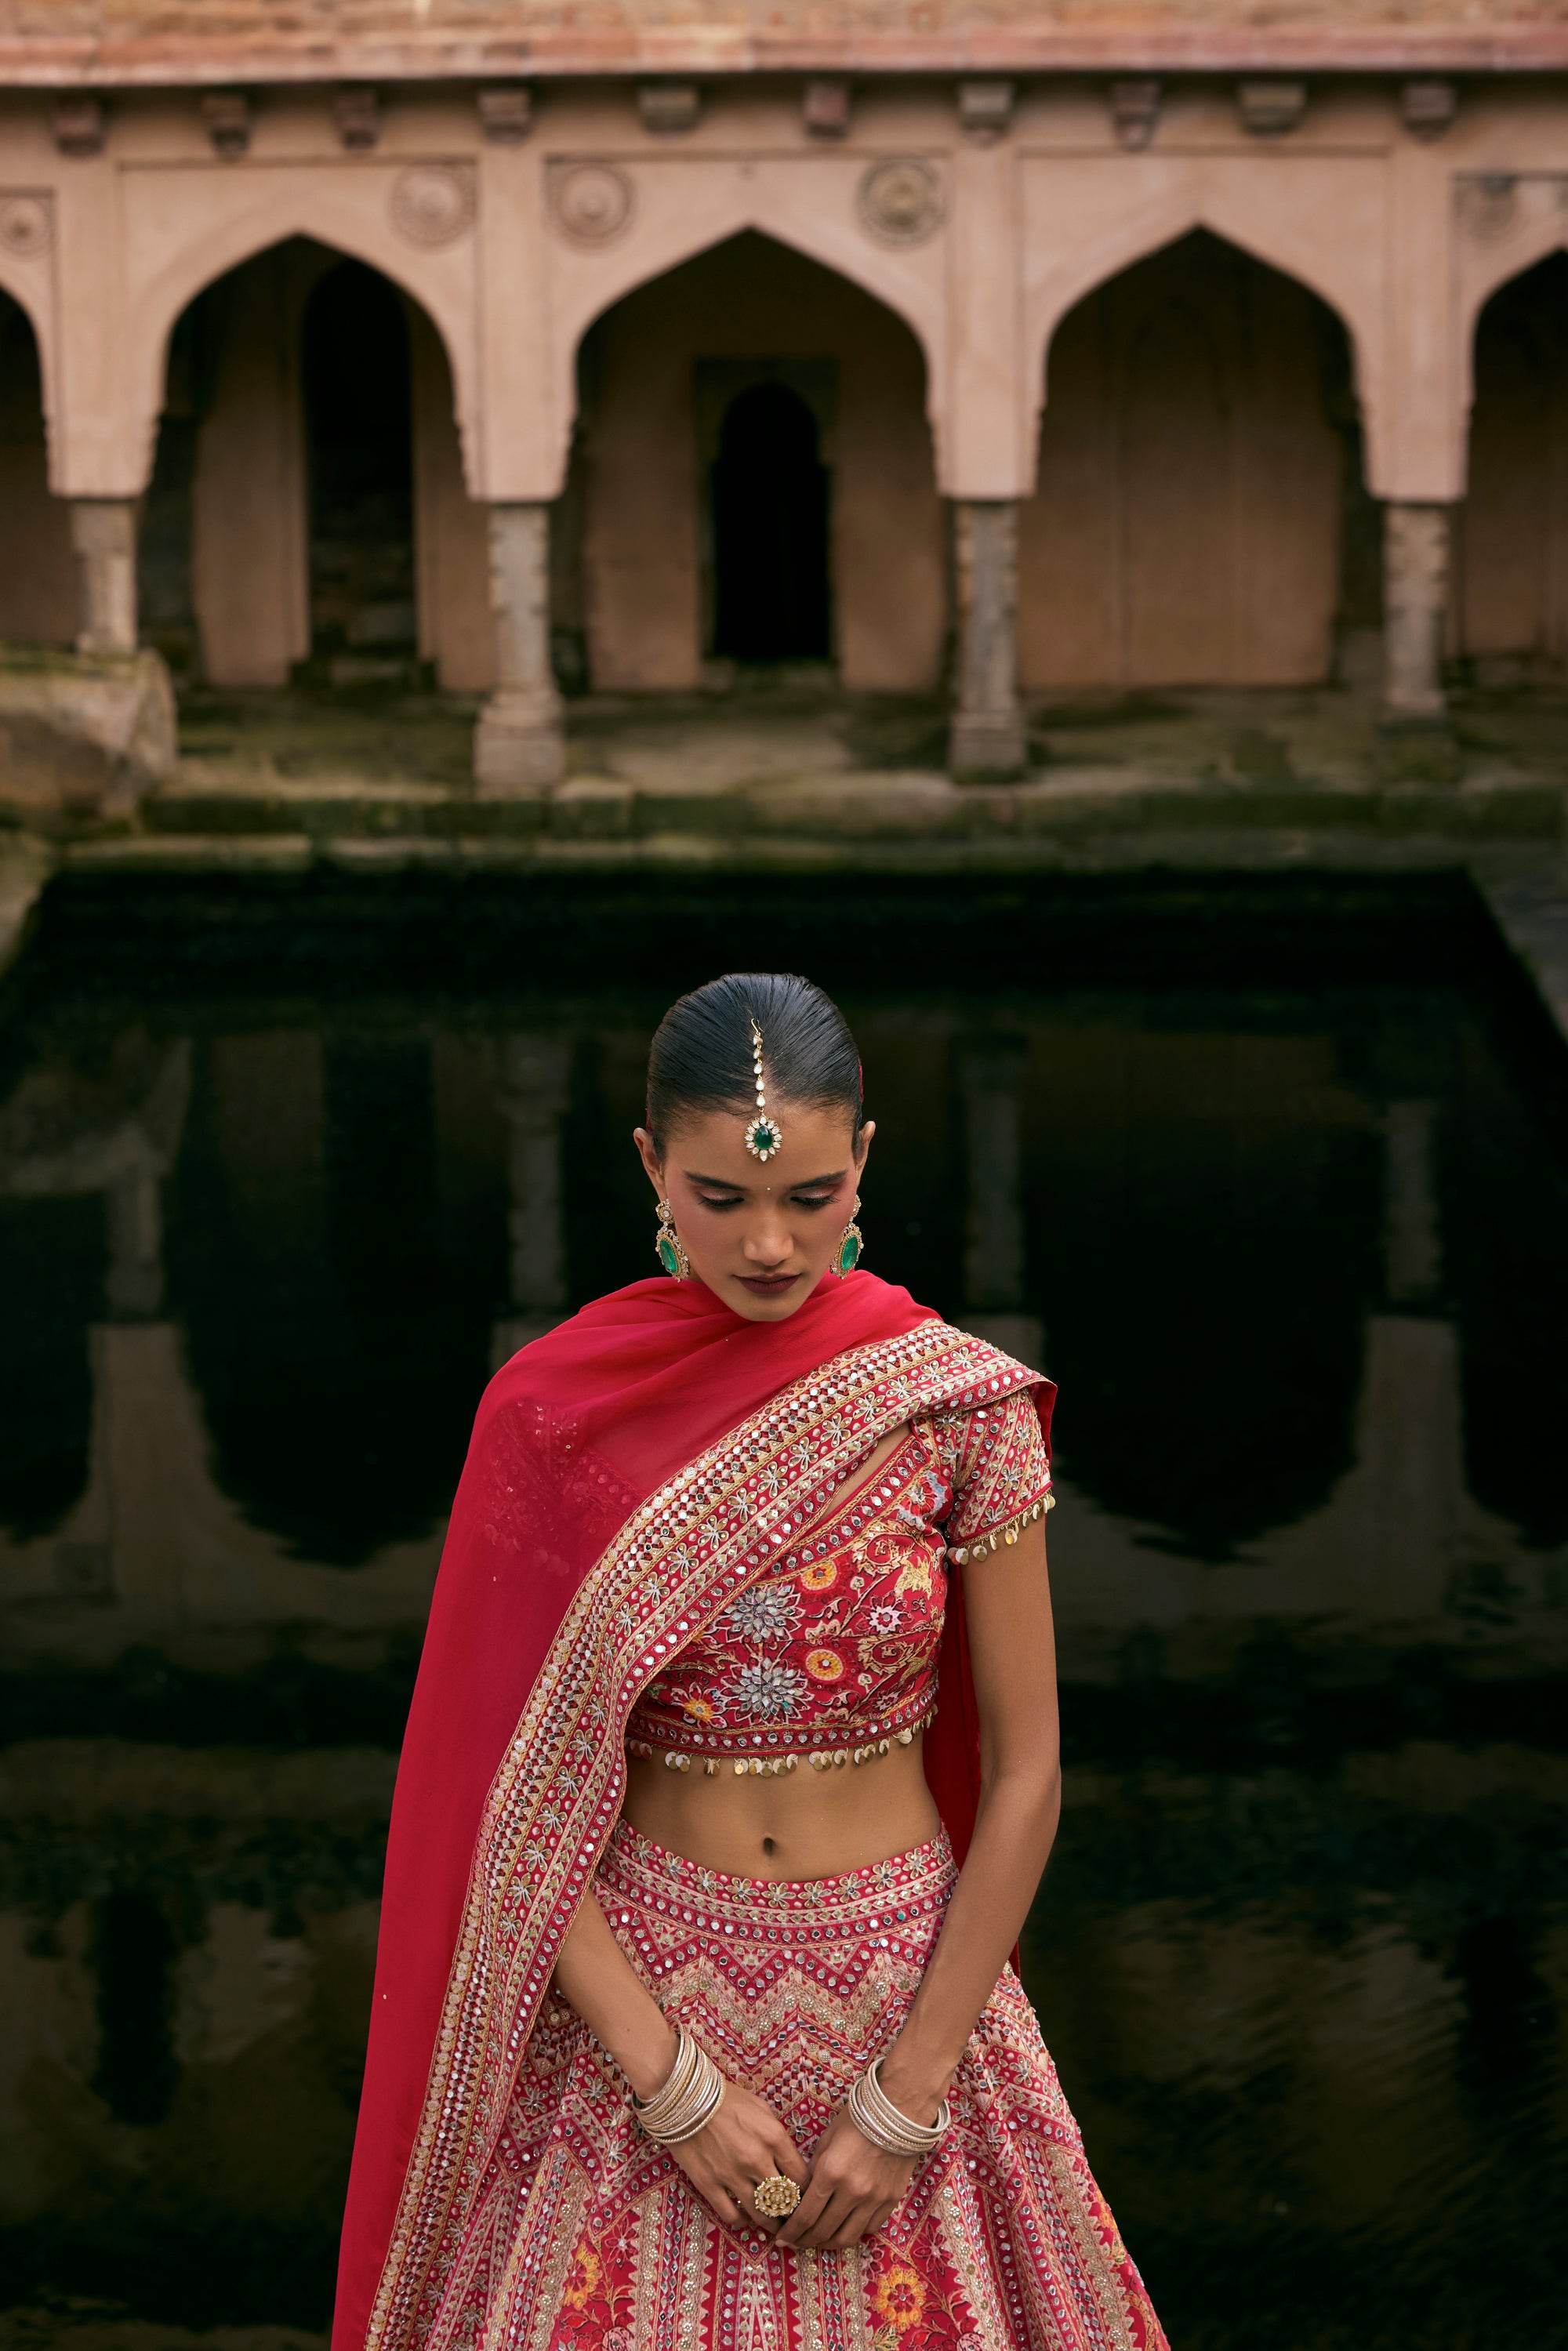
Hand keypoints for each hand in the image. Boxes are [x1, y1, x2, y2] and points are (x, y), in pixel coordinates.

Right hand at [664, 2079, 808, 2234]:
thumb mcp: (762, 2109)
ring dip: (771, 2223)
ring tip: (775, 2224)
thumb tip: (788, 2161)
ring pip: (762, 2215)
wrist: (686, 2098)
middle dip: (792, 2211)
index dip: (807, 2191)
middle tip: (793, 2215)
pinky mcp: (709, 2185)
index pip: (802, 2178)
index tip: (805, 2197)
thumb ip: (777, 2136)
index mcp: (774, 2138)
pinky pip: (733, 2216)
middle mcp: (757, 2160)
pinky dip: (743, 2222)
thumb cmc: (726, 2099)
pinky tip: (747, 2217)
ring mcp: (732, 2175)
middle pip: (785, 2200)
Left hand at [775, 2105, 916, 2250]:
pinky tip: (844, 2229)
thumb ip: (813, 2170)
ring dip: (828, 2244)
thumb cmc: (856, 2120)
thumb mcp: (826, 2140)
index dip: (791, 2232)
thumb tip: (802, 2196)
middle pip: (823, 2231)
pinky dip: (854, 2233)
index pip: (805, 2215)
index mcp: (830, 2173)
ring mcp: (874, 2199)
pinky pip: (869, 2229)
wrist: (897, 2112)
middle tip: (795, 2242)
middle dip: (805, 2241)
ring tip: (818, 2241)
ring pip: (847, 2238)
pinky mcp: (891, 2201)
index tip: (781, 2239)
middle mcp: (852, 2191)